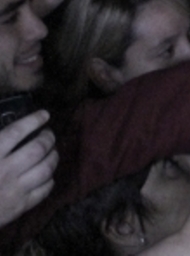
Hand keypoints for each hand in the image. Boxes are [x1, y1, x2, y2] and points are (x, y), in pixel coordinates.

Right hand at [0, 110, 57, 227]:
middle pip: (38, 149)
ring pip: (46, 168)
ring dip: (53, 156)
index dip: (33, 121)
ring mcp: (14, 190)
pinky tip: (47, 174)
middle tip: (48, 134)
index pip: (16, 132)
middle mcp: (5, 171)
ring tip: (52, 151)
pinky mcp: (20, 207)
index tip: (44, 114)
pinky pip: (44, 190)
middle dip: (48, 138)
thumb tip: (4, 128)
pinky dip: (50, 179)